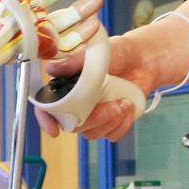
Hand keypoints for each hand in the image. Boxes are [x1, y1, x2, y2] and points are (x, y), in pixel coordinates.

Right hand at [35, 29, 158, 141]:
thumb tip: (52, 69)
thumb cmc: (118, 53)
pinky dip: (123, 124)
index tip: (54, 131)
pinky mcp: (110, 124)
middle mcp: (76, 103)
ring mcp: (93, 115)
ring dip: (112, 120)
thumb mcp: (96, 53)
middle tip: (115, 104)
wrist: (143, 60)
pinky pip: (111, 135)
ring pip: (93, 133)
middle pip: (74, 125)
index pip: (47, 107)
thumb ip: (74, 62)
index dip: (46, 120)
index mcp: (66, 86)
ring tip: (126, 101)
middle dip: (96, 118)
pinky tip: (129, 106)